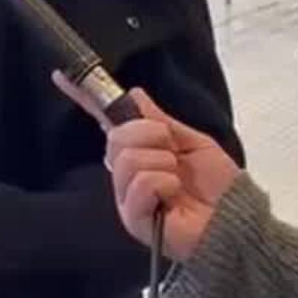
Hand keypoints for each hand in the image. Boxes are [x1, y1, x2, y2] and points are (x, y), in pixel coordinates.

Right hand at [52, 73, 241, 261]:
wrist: (235, 221)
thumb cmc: (218, 185)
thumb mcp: (191, 141)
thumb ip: (159, 120)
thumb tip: (133, 94)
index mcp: (139, 151)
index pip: (105, 122)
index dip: (85, 99)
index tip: (62, 75)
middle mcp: (126, 173)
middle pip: (116, 136)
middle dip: (150, 135)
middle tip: (173, 150)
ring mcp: (126, 196)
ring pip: (126, 158)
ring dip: (161, 162)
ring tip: (177, 179)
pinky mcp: (132, 218)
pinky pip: (138, 183)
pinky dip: (163, 182)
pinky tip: (174, 195)